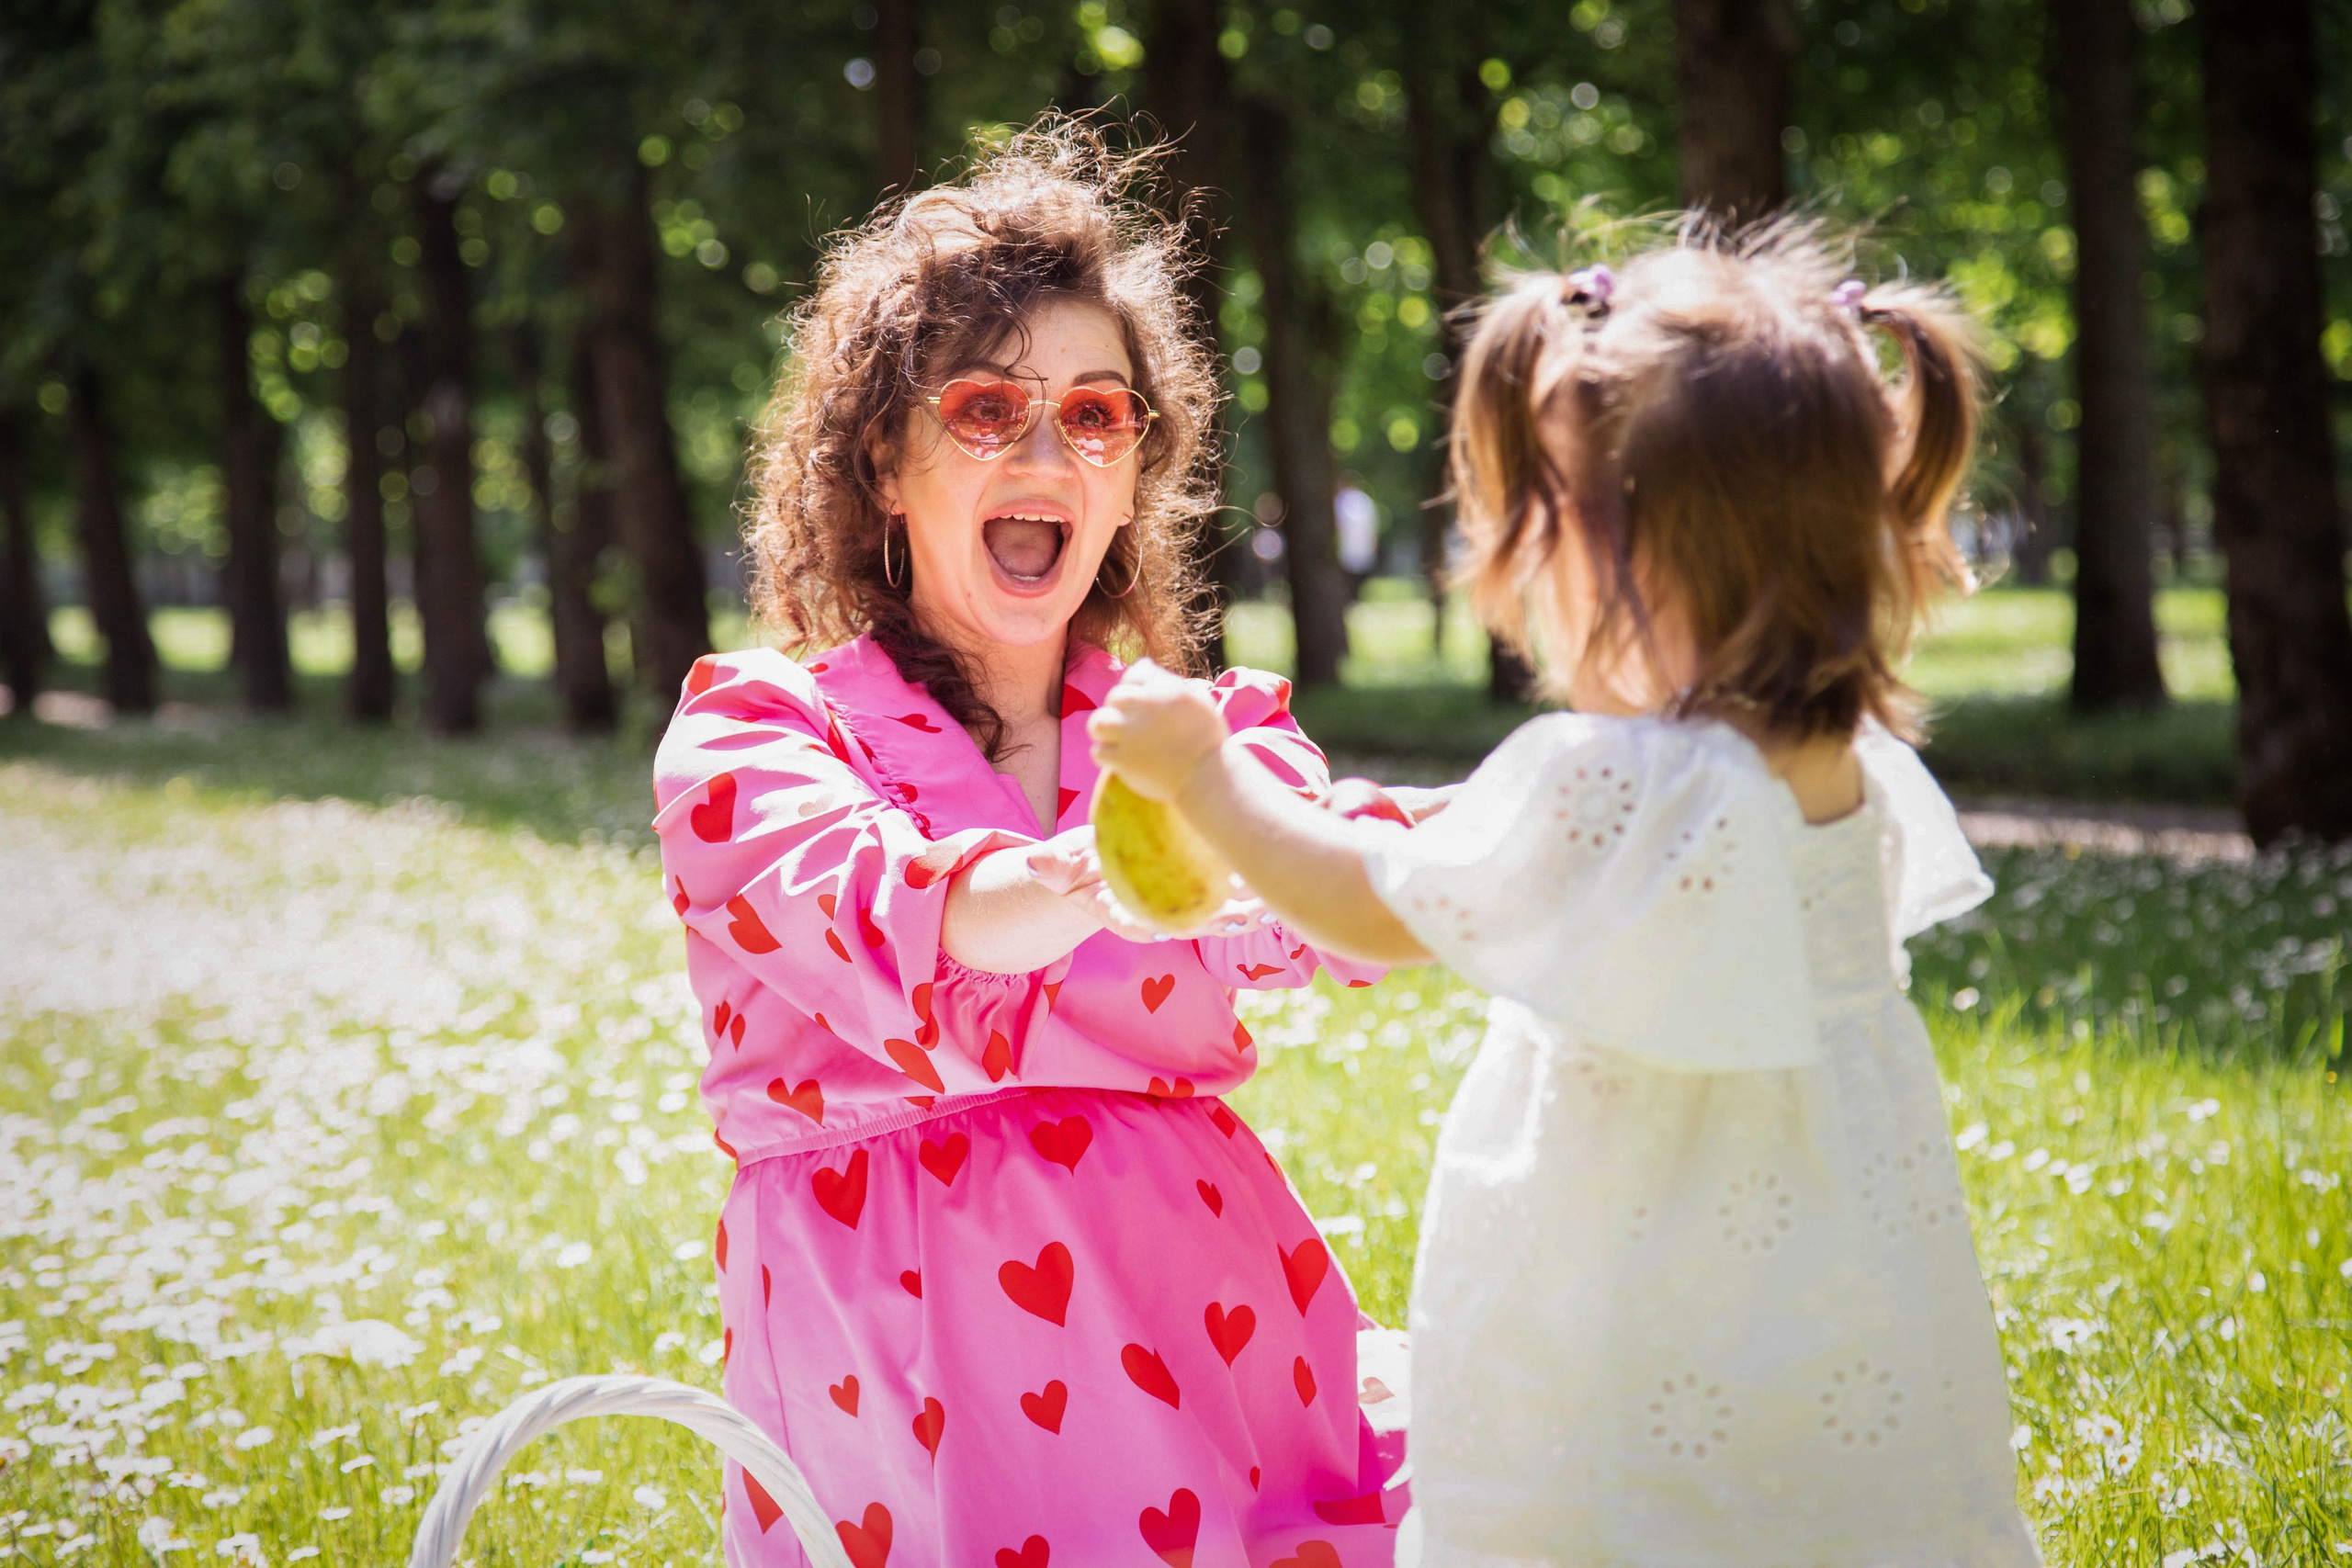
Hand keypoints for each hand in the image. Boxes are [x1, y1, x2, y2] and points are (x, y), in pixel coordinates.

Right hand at [1027, 825, 1266, 943]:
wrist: (1096, 871)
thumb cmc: (1074, 867)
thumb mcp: (1056, 863)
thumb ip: (1049, 865)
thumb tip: (1032, 861)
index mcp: (1122, 913)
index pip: (1137, 923)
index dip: (1152, 926)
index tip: (1167, 928)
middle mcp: (1155, 916)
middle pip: (1187, 925)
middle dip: (1215, 924)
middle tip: (1241, 919)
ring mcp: (1179, 907)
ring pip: (1216, 915)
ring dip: (1245, 912)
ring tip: (1271, 905)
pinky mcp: (1199, 892)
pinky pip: (1229, 894)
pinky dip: (1252, 889)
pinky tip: (1276, 880)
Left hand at [1085, 659, 1228, 802]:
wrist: (1207, 778)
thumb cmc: (1205, 738)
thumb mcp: (1196, 699)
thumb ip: (1165, 680)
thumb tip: (1141, 664)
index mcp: (1167, 690)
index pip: (1135, 674)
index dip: (1135, 688)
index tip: (1143, 704)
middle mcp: (1146, 708)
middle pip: (1115, 697)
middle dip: (1121, 709)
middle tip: (1133, 724)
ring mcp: (1132, 734)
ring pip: (1098, 723)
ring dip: (1104, 728)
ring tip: (1116, 737)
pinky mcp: (1123, 760)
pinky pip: (1098, 752)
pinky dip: (1106, 755)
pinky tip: (1120, 757)